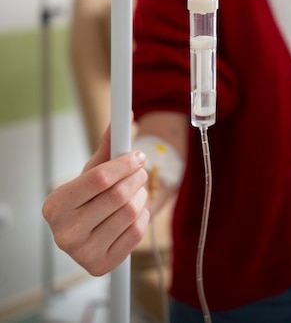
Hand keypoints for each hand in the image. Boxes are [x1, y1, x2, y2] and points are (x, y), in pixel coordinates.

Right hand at [42, 125, 149, 275]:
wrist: (85, 231)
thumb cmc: (88, 197)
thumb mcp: (92, 170)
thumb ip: (109, 145)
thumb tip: (125, 116)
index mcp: (55, 205)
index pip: (99, 178)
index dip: (124, 163)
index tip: (137, 155)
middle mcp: (64, 233)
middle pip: (119, 195)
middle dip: (136, 177)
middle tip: (140, 171)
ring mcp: (82, 253)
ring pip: (131, 212)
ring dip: (141, 196)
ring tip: (136, 191)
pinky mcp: (101, 266)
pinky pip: (136, 233)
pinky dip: (142, 216)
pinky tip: (134, 211)